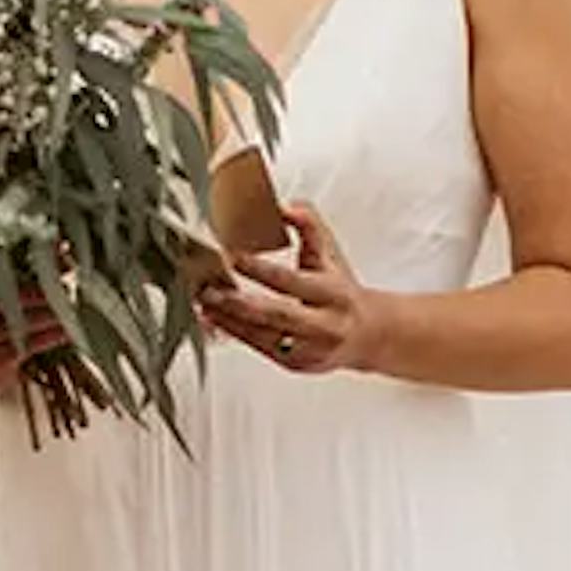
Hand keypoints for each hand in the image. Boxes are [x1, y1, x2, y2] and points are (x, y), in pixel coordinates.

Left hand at [212, 205, 372, 377]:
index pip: (293, 281)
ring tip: (203, 302)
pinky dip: (233, 332)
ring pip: (263, 336)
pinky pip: (259, 348)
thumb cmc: (341, 292)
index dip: (261, 270)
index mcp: (334, 293)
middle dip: (238, 303)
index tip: (233, 257)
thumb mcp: (330, 254)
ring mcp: (309, 349)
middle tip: (209, 289)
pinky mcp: (294, 363)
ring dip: (228, 319)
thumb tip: (286, 207)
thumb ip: (309, 226)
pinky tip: (213, 319)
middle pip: (276, 315)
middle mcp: (324, 325)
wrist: (366, 335)